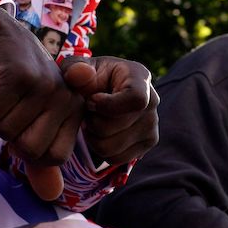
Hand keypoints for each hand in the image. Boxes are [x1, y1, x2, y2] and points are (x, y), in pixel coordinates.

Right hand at [0, 15, 85, 199]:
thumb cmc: (13, 84)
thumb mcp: (30, 122)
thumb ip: (41, 159)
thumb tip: (52, 197)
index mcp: (74, 113)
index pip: (52, 158)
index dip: (27, 145)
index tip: (23, 118)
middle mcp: (67, 99)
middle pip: (30, 148)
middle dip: (9, 131)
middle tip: (10, 103)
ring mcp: (46, 87)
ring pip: (8, 132)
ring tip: (3, 90)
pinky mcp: (22, 76)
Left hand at [65, 54, 157, 168]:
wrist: (101, 93)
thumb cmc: (88, 79)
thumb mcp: (76, 68)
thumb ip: (74, 68)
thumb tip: (81, 74)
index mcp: (139, 77)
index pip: (136, 99)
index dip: (109, 106)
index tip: (90, 102)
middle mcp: (152, 101)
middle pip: (118, 126)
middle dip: (93, 122)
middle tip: (88, 112)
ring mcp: (152, 125)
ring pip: (112, 147)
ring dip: (94, 137)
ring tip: (93, 122)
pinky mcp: (148, 143)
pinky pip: (116, 158)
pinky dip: (101, 151)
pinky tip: (100, 134)